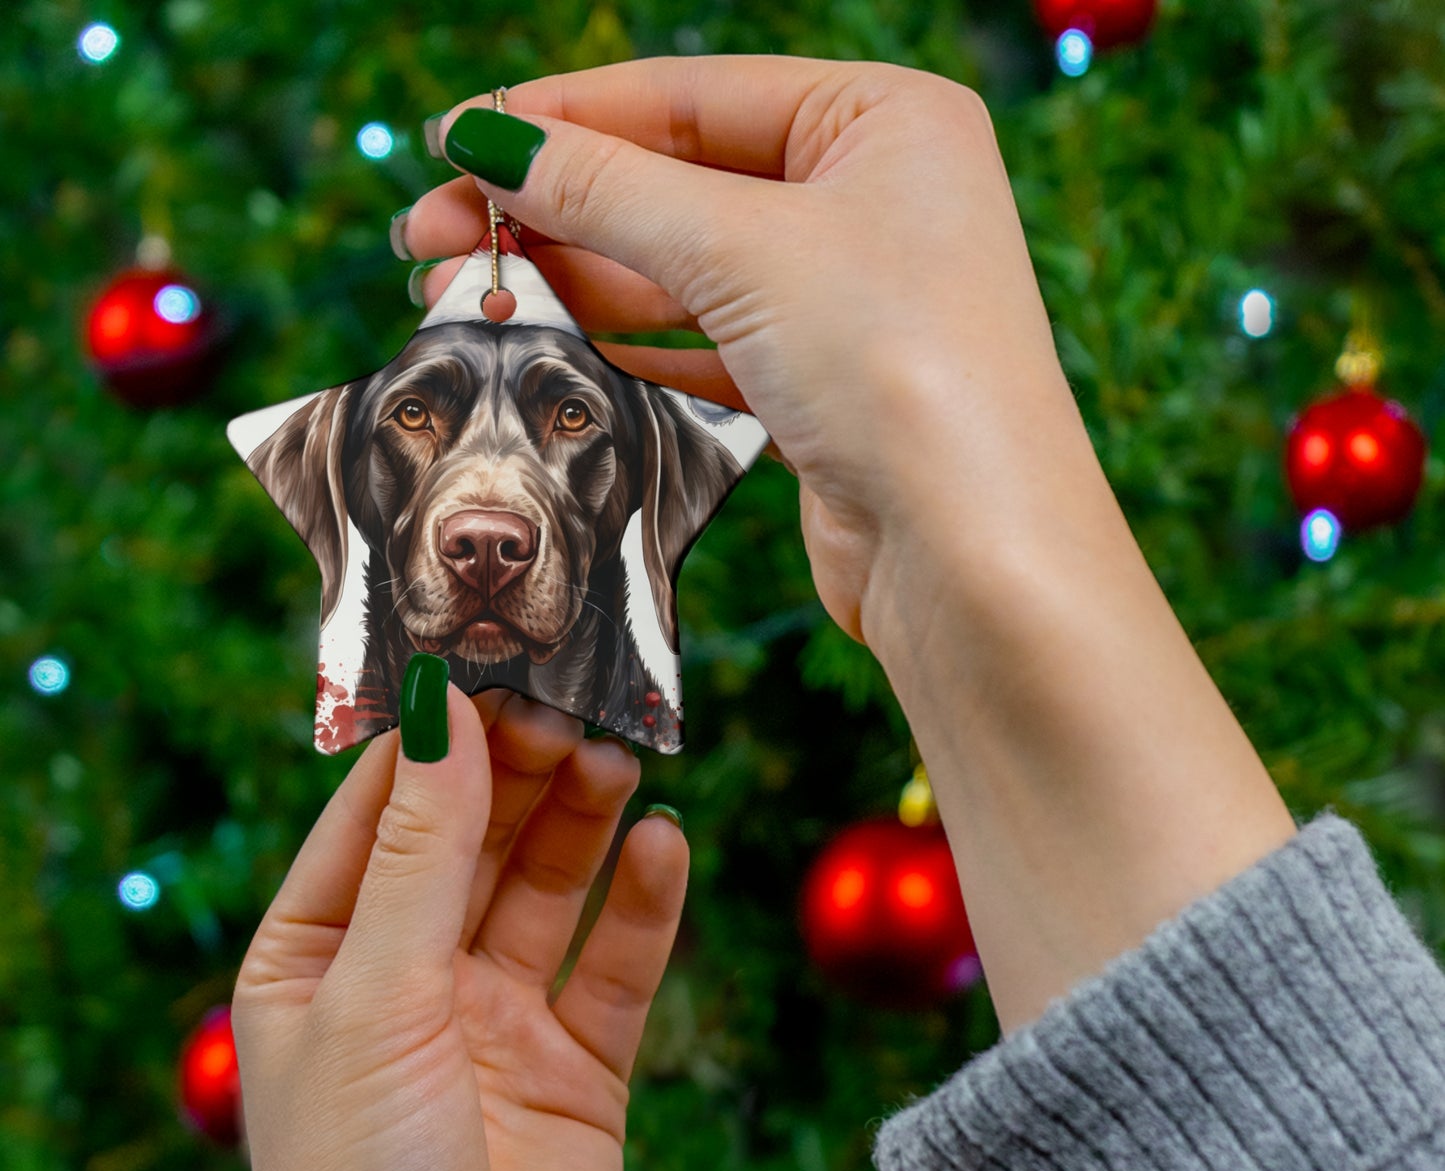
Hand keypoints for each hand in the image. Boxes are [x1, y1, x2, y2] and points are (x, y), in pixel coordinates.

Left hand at [233, 689, 687, 1170]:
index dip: (432, 739)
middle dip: (519, 771)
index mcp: (318, 959)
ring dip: (583, 821)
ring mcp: (497, 1023)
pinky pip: (616, 965)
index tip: (487, 663)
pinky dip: (644, 904)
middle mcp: (408, 980)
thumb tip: (441, 712)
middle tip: (571, 705)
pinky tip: (666, 846)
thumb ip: (418, 855)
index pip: (376, 814)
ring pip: (549, 887)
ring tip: (620, 757)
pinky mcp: (579, 1069)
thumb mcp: (373, 1001)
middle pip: (473, 840)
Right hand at [401, 56, 1094, 648]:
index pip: (688, 96)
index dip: (561, 118)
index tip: (454, 141)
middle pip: (677, 183)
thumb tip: (490, 142)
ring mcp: (848, 299)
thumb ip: (609, 190)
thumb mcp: (743, 248)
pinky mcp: (823, 388)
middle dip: (553, 208)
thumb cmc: (897, 367)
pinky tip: (555, 340)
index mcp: (882, 120)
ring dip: (578, 280)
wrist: (970, 552)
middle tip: (430, 233)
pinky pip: (706, 345)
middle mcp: (871, 200)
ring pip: (684, 270)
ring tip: (469, 290)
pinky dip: (630, 343)